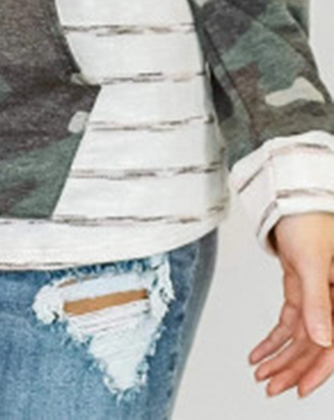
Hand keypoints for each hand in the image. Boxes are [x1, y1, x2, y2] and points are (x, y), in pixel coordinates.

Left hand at [248, 213, 333, 397]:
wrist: (292, 192)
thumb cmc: (307, 217)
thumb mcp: (312, 260)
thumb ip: (318, 301)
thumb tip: (323, 339)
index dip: (318, 370)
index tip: (300, 389)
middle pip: (316, 344)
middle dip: (292, 368)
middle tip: (270, 386)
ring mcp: (320, 295)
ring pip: (302, 337)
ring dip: (281, 357)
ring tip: (260, 373)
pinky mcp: (303, 289)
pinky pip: (291, 321)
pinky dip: (275, 338)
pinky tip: (259, 353)